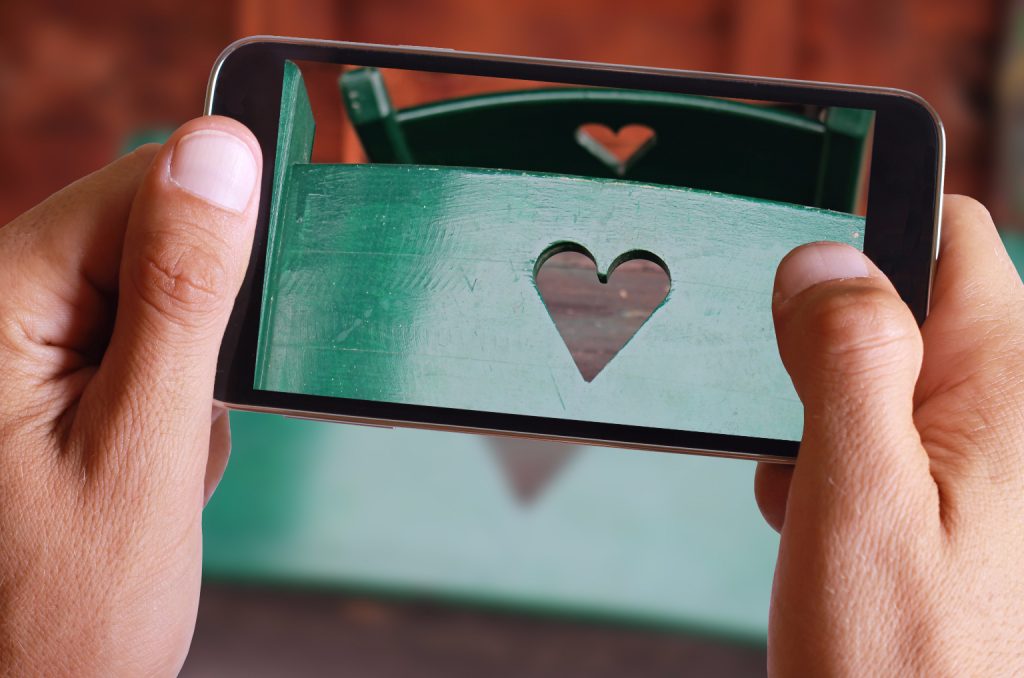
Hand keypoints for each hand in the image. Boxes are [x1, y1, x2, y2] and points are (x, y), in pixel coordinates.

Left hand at [0, 117, 260, 674]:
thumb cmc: (64, 610)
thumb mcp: (143, 444)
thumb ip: (183, 292)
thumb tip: (221, 151)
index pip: (135, 185)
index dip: (217, 235)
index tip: (251, 313)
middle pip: (145, 236)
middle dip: (201, 326)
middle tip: (185, 420)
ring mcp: (21, 344)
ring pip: (157, 294)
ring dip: (191, 371)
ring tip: (163, 458)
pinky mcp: (48, 375)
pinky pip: (141, 344)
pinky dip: (172, 398)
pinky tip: (151, 464)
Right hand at [755, 196, 1023, 674]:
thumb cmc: (903, 664)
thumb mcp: (856, 497)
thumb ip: (845, 363)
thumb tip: (826, 259)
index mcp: (1006, 392)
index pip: (950, 236)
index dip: (867, 230)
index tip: (800, 274)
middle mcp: (1011, 416)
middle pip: (907, 306)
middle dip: (827, 349)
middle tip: (799, 427)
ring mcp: (987, 462)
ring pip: (884, 375)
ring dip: (826, 415)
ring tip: (812, 493)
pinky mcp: (959, 500)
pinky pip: (887, 435)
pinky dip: (838, 460)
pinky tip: (825, 520)